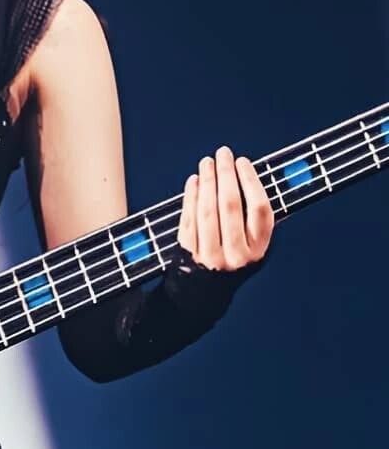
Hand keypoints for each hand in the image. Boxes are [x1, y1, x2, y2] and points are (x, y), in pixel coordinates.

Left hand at [177, 145, 274, 270]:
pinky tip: (193, 181)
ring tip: (206, 163)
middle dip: (226, 174)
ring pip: (208, 211)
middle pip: (231, 205)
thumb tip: (251, 177)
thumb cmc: (231, 259)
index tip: (242, 162)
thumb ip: (254, 219)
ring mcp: (212, 256)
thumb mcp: (252, 246)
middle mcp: (237, 255)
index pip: (259, 209)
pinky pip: (189, 220)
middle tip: (222, 154)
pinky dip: (190, 197)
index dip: (251, 181)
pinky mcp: (189, 255)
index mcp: (259, 250)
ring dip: (207, 182)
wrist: (203, 294)